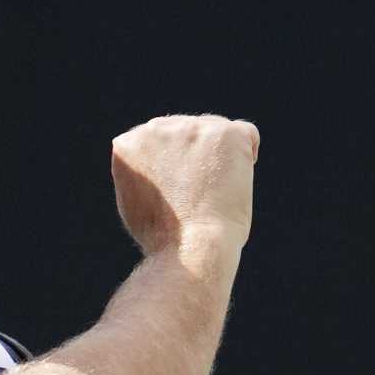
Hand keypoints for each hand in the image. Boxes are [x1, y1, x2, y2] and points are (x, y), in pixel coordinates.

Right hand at [110, 115, 259, 258]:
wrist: (191, 247)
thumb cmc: (166, 237)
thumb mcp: (137, 199)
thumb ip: (146, 171)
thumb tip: (164, 161)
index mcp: (128, 144)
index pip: (160, 141)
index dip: (176, 168)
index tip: (180, 195)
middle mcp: (155, 128)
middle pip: (188, 131)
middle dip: (197, 158)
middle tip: (199, 197)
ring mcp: (191, 127)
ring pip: (216, 132)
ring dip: (220, 158)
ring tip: (215, 192)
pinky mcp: (225, 133)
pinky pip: (246, 134)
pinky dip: (246, 156)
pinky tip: (235, 182)